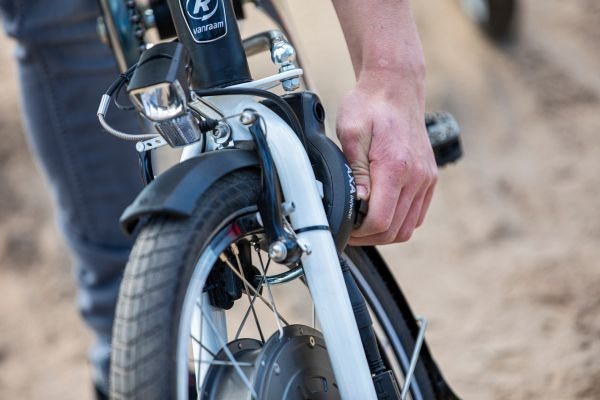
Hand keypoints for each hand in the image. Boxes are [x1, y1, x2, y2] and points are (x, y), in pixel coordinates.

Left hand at [336, 70, 436, 244]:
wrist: (395, 87)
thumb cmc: (369, 106)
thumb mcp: (350, 134)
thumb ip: (355, 172)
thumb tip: (358, 203)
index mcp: (395, 167)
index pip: (380, 220)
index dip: (359, 233)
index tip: (345, 229)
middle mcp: (416, 176)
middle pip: (395, 231)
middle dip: (369, 237)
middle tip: (350, 231)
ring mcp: (426, 178)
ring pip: (409, 227)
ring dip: (385, 233)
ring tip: (363, 225)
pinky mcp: (429, 177)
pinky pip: (418, 214)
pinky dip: (400, 222)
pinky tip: (382, 214)